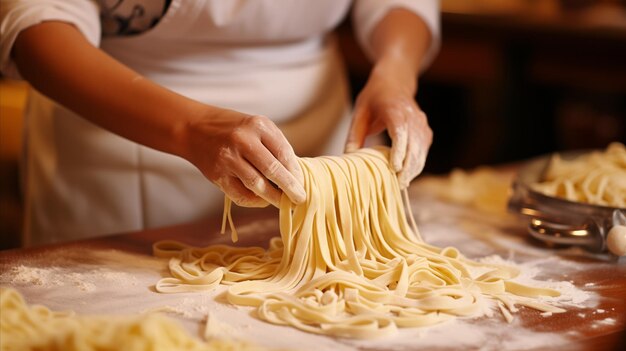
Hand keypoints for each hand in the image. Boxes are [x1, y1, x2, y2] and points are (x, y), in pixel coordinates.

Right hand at [182, 109, 305, 207]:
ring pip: (257, 185)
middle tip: (300, 199)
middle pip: (273, 170)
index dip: (295, 172)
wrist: (194, 129)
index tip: (302, 183)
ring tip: (283, 203)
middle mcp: (242, 140)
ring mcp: (228, 158)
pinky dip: (255, 201)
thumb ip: (274, 146)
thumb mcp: (255, 127)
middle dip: (290, 188)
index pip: (284, 153)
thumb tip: (295, 175)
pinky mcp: (217, 175)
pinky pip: (241, 195)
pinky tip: (262, 200)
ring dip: (273, 198)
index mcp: (257, 125)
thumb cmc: (233, 129)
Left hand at [345, 61, 431, 188]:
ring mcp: (421, 124)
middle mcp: (412, 116)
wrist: (395, 82)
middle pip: (413, 145)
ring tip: (401, 185)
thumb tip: (348, 158)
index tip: (395, 168)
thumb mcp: (359, 112)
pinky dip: (417, 164)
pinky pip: (423, 151)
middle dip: (407, 167)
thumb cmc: (374, 97)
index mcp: (395, 110)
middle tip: (397, 185)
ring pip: (421, 150)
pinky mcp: (425, 131)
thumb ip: (355, 135)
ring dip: (413, 169)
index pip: (400, 132)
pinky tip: (408, 176)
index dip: (399, 151)